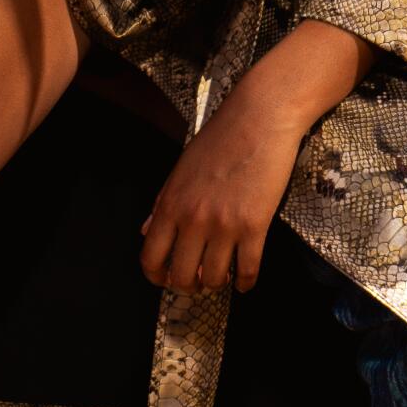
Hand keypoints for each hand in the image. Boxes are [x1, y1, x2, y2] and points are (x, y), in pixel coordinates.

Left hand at [139, 21, 371, 294]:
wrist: (259, 119)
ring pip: (213, 279)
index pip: (151, 257)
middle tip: (196, 283)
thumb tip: (147, 231)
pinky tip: (245, 282)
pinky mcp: (254, 226)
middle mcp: (192, 220)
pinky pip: (247, 269)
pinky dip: (245, 282)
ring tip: (221, 278)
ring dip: (216, 285)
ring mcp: (223, 226)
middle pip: (180, 276)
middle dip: (186, 287)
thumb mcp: (181, 170)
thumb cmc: (220, 139)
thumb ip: (163, 204)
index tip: (165, 280)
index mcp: (169, 205)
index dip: (156, 277)